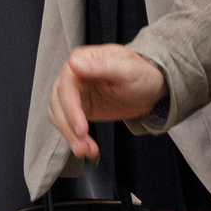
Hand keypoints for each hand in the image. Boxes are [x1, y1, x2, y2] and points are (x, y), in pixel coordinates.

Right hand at [47, 43, 168, 160]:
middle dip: (68, 127)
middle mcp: (73, 75)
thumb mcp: (127, 70)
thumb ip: (101, 66)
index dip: (71, 109)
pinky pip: (67, 123)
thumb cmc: (141, 74)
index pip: (66, 86)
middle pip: (58, 103)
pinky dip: (73, 137)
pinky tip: (87, 147)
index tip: (81, 128)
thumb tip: (74, 63)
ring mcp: (75, 92)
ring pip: (59, 115)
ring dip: (69, 135)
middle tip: (82, 146)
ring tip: (86, 150)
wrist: (151, 88)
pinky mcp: (79, 107)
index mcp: (82, 60)